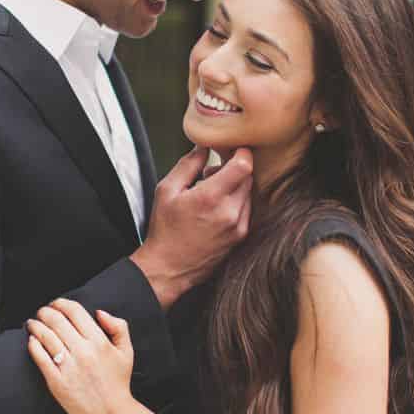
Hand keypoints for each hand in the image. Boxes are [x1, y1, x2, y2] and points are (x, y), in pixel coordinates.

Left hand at [27, 299, 137, 413]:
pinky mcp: (56, 381)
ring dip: (36, 325)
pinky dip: (33, 345)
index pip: (75, 312)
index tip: (56, 303)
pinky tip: (32, 340)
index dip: (62, 303)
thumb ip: (118, 327)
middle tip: (41, 311)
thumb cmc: (118, 381)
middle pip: (57, 321)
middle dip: (45, 311)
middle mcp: (83, 352)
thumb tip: (99, 312)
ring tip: (33, 323)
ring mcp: (68, 367)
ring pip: (46, 337)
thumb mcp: (127, 351)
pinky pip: (40, 357)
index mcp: (100, 342)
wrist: (112, 413)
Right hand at [132, 146, 252, 307]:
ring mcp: (239, 225)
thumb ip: (188, 164)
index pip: (244, 165)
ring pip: (249, 192)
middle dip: (234, 168)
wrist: (169, 267)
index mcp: (211, 198)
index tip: (233, 148)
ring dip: (236, 185)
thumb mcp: (167, 190)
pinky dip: (237, 201)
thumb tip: (204, 145)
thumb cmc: (164, 229)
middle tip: (212, 172)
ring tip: (211, 191)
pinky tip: (217, 207)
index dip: (241, 152)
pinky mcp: (241, 236)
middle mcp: (230, 212)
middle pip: (248, 177)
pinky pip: (247, 208)